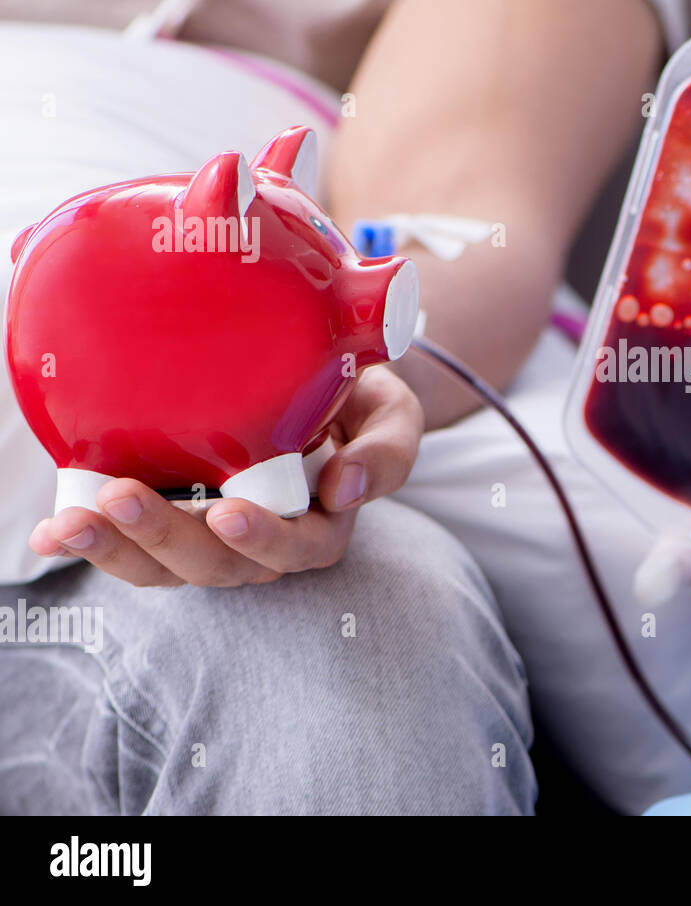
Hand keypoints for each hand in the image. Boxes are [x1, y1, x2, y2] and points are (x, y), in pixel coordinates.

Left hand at [29, 366, 421, 586]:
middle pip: (217, 566)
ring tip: (70, 524)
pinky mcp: (168, 511)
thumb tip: (350, 486)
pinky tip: (50, 534)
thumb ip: (389, 447)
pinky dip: (88, 541)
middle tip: (122, 498)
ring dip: (117, 549)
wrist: (319, 372)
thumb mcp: (393, 411)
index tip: (229, 512)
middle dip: (166, 540)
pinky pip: (130, 543)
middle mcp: (261, 540)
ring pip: (164, 566)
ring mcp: (209, 532)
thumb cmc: (357, 396)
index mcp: (321, 523)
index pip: (299, 548)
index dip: (264, 540)